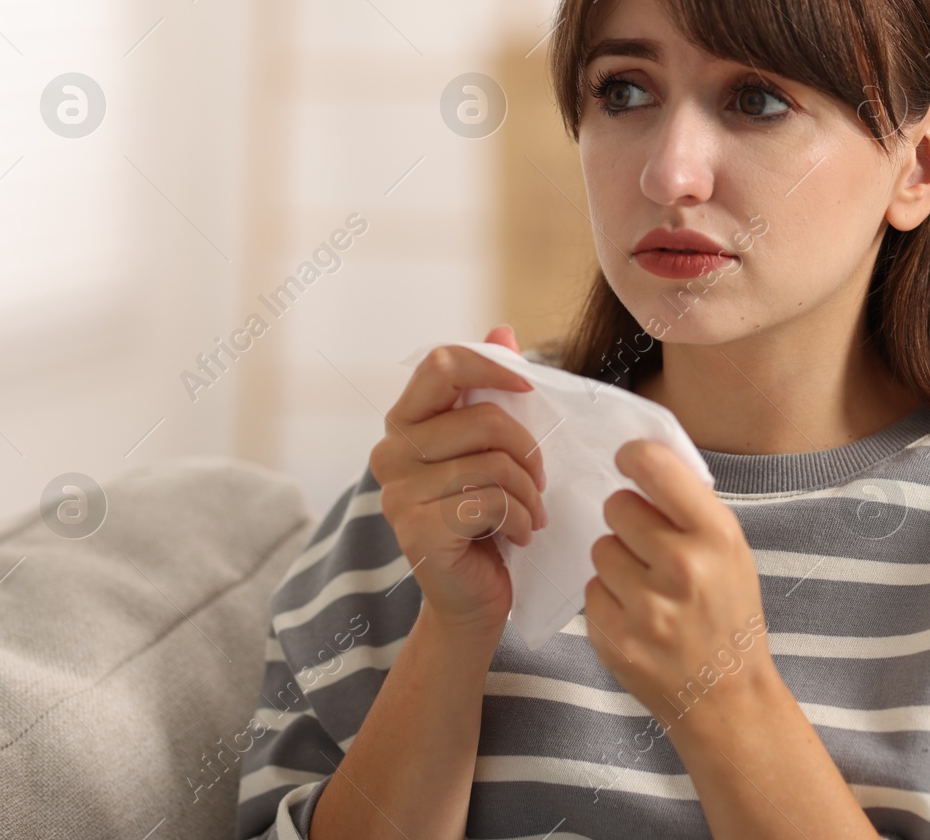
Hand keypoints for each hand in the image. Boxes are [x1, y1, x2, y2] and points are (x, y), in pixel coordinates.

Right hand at [370, 324, 548, 640]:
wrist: (470, 600)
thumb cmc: (485, 520)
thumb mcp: (492, 450)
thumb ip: (491, 391)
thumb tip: (502, 329)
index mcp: (406, 421)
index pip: (441, 364)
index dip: (491, 366)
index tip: (530, 389)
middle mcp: (390, 451)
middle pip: (482, 418)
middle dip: (528, 451)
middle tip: (539, 482)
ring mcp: (398, 492)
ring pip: (494, 464)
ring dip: (530, 494)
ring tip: (529, 514)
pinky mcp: (417, 529)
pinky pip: (492, 502)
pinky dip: (521, 519)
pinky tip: (519, 535)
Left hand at [583, 439, 774, 738]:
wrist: (727, 698)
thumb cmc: (729, 615)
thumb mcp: (733, 552)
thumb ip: (690, 507)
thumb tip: (643, 457)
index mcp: (716, 536)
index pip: (655, 467)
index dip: (633, 457)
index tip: (628, 462)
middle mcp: (682, 567)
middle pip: (617, 506)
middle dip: (628, 520)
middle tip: (650, 546)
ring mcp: (646, 606)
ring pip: (600, 549)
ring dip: (617, 562)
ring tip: (649, 588)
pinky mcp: (614, 637)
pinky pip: (591, 590)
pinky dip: (609, 600)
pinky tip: (638, 618)